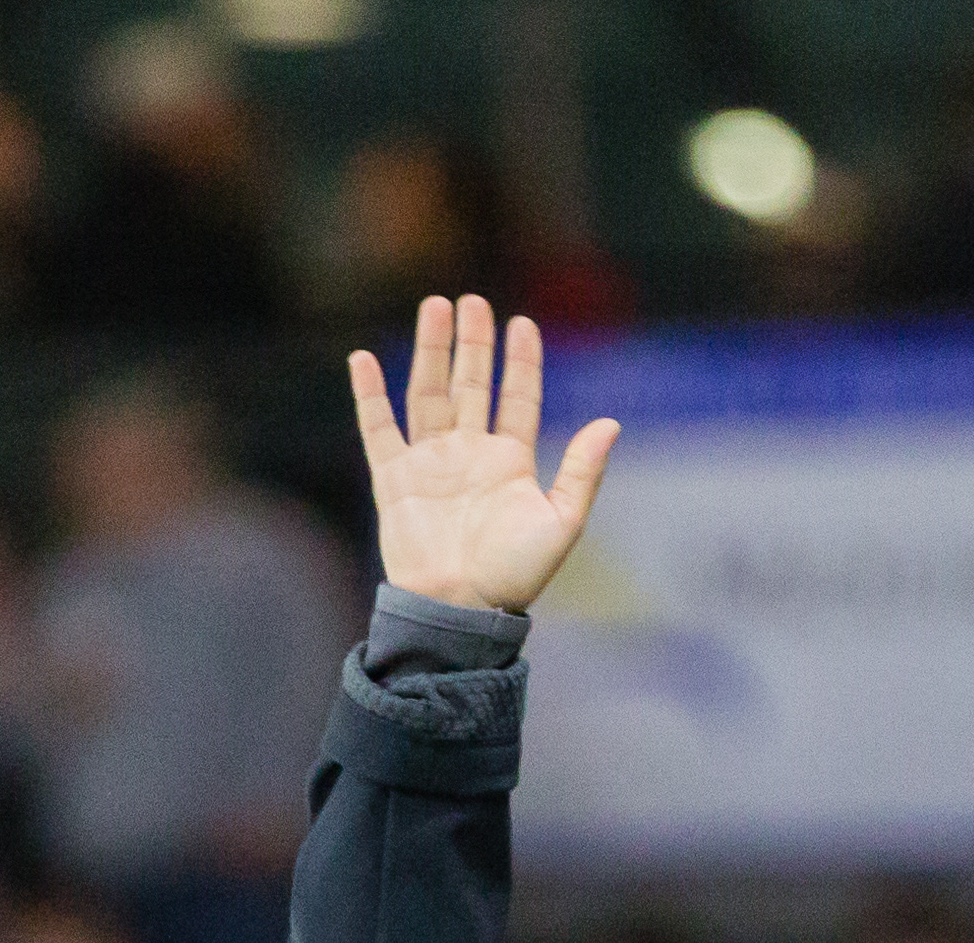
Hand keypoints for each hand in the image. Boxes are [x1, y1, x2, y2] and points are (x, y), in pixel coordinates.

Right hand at [349, 294, 617, 616]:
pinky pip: (378, 428)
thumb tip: (611, 423)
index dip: (521, 362)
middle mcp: (469, 455)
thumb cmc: (514, 575)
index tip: (522, 324)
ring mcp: (430, 463)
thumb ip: (583, 472)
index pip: (517, 398)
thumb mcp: (561, 523)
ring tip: (435, 307)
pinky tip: (363, 359)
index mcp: (511, 462)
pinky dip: (369, 394)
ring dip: (432, 351)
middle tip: (473, 302)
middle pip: (471, 385)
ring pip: (429, 393)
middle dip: (473, 343)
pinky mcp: (394, 479)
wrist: (460, 609)